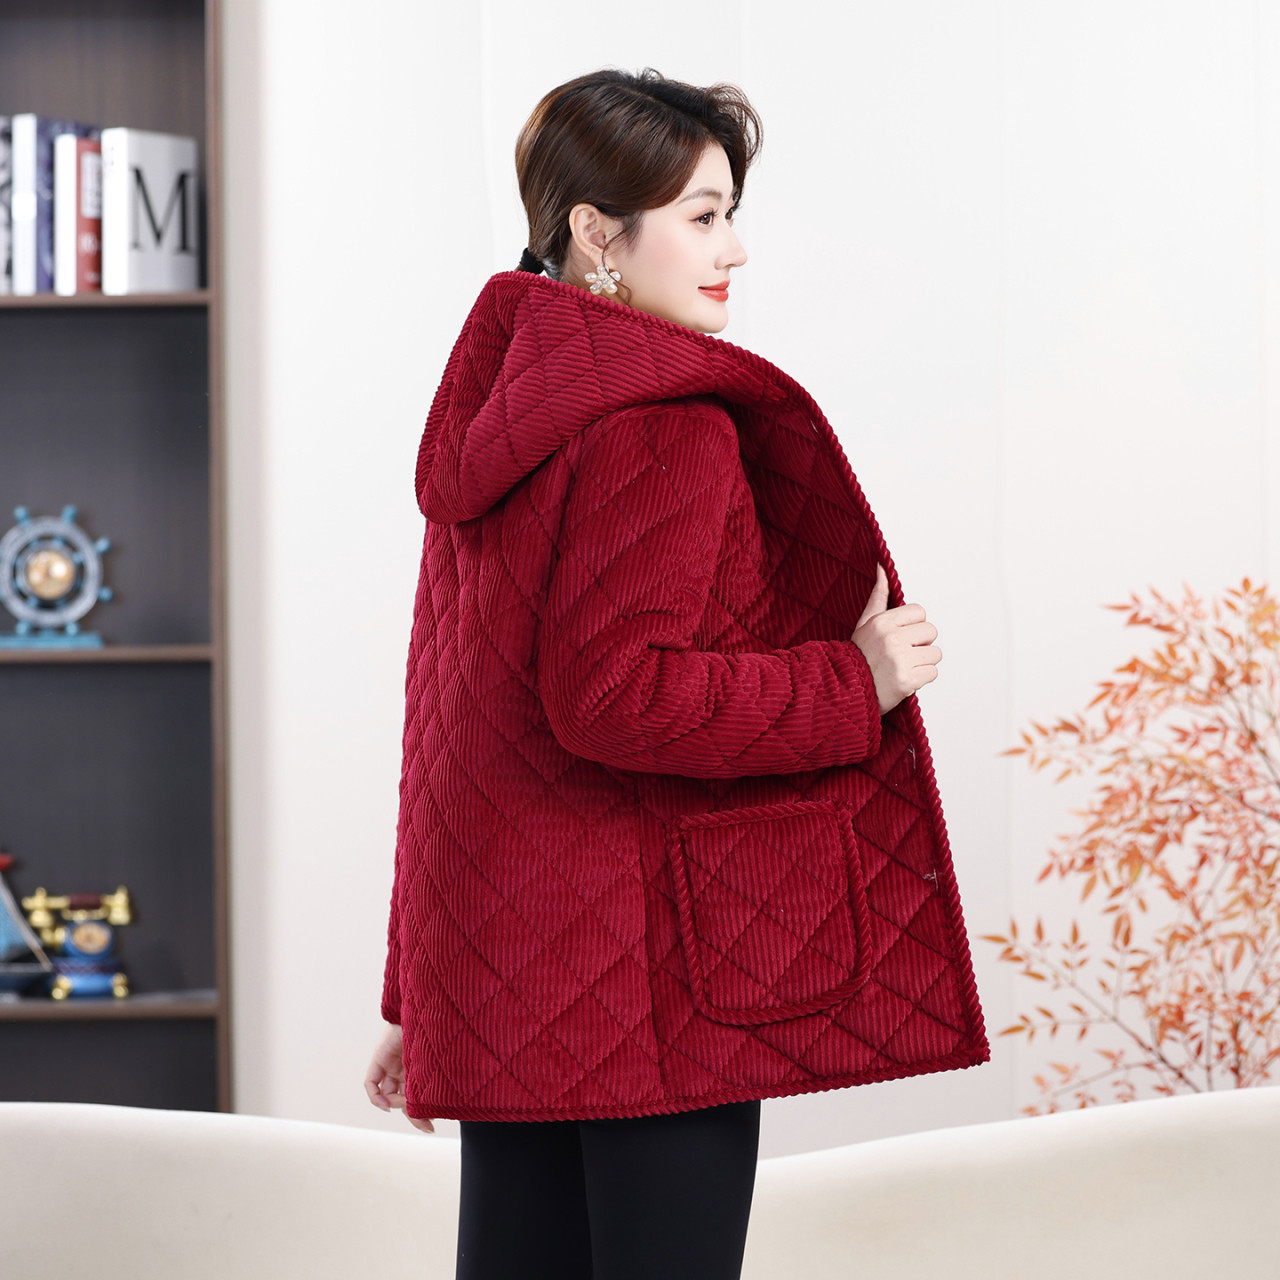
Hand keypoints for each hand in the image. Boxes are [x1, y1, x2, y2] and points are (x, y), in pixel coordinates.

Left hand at [364, 1023, 435, 1133]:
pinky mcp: (379, 1059)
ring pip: (388, 1094)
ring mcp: (391, 1065)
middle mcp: (404, 1069)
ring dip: (397, 1103)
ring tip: (410, 1102)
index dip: (420, 1114)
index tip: (430, 1126)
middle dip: (413, 1114)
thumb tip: (445, 1105)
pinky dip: (375, 1097)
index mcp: (418, 1069)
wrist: (427, 1012)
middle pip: (402, 1099)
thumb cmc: (439, 1033)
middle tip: (426, 1125)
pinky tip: (385, 1105)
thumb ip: (436, 1082)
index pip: (415, 1096)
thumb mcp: (438, 1063)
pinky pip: (371, 1083)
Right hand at [851, 564, 941, 712]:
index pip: (920, 612)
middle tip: (905, 653)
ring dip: (924, 662)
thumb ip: (878, 596)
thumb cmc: (857, 656)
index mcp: (882, 622)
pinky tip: (906, 679)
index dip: (915, 625)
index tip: (903, 635)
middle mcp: (892, 639)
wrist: (844, 690)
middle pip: (931, 631)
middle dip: (922, 643)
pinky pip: (933, 673)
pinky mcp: (908, 681)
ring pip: (935, 653)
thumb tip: (882, 568)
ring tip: (905, 667)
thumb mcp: (865, 623)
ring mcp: (900, 660)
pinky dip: (922, 678)